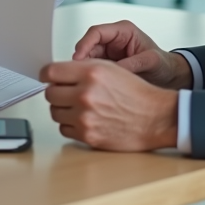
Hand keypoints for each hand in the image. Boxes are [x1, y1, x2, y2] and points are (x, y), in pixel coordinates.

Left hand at [41, 60, 178, 150]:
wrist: (156, 118)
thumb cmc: (137, 94)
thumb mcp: (111, 69)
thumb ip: (83, 68)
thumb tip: (58, 73)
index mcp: (91, 73)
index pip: (50, 72)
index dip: (47, 75)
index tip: (49, 78)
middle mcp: (85, 94)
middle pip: (49, 93)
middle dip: (57, 92)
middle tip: (69, 93)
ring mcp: (85, 117)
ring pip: (55, 112)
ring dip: (64, 109)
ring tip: (80, 107)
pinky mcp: (87, 136)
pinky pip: (64, 129)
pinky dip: (71, 125)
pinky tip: (86, 120)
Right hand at [72, 20, 191, 88]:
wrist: (169, 77)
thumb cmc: (164, 64)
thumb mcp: (151, 61)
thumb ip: (133, 63)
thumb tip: (114, 71)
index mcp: (124, 31)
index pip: (96, 32)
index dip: (85, 44)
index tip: (78, 58)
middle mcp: (113, 40)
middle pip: (88, 45)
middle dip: (82, 60)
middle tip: (78, 74)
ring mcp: (109, 53)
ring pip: (88, 59)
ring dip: (85, 69)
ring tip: (86, 81)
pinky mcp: (107, 66)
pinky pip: (93, 69)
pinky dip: (90, 76)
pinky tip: (92, 85)